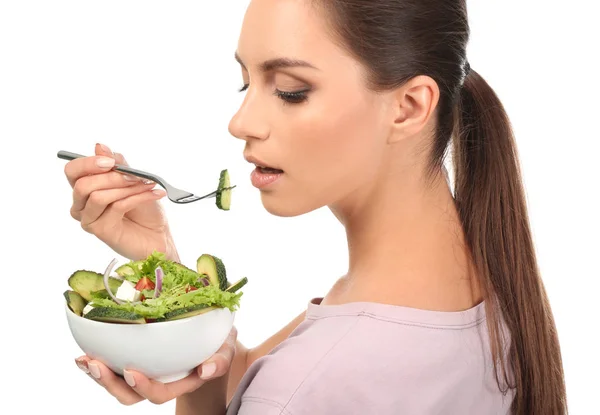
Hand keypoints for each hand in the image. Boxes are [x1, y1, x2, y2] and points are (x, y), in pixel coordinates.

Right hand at [63, 143, 177, 260]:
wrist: (159, 235)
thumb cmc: (145, 210)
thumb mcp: (134, 180)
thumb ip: (118, 165)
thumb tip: (99, 147)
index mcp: (85, 187)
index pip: (72, 171)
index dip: (88, 163)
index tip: (111, 162)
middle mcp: (81, 204)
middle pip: (83, 185)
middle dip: (112, 177)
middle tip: (136, 176)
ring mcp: (89, 219)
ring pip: (98, 197)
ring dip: (127, 188)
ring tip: (148, 185)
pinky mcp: (101, 231)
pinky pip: (116, 207)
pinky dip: (138, 197)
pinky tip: (155, 194)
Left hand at [74, 327, 236, 404]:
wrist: (214, 338)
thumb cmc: (220, 343)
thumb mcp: (226, 348)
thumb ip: (220, 358)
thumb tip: (206, 370)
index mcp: (181, 382)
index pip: (160, 393)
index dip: (144, 387)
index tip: (131, 372)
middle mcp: (160, 382)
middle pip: (131, 396)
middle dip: (110, 384)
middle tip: (95, 365)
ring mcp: (147, 373)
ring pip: (118, 385)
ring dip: (98, 375)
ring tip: (84, 360)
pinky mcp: (138, 361)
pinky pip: (114, 368)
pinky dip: (98, 362)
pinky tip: (84, 353)